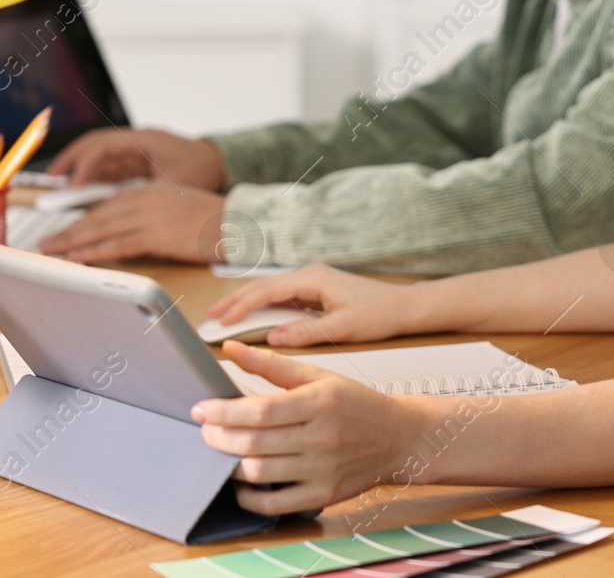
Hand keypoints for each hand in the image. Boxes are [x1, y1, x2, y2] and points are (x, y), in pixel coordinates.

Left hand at [38, 179, 226, 263]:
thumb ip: (153, 213)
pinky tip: (78, 258)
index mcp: (150, 190)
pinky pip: (118, 244)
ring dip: (73, 241)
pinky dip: (95, 252)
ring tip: (52, 251)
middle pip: (98, 215)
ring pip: (101, 229)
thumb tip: (130, 230)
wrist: (238, 223)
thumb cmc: (214, 220)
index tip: (64, 230)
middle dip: (68, 230)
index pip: (107, 205)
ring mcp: (150, 216)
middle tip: (46, 242)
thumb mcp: (178, 206)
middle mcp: (146, 199)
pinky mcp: (157, 235)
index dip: (83, 219)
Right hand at [47, 127, 224, 188]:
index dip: (86, 164)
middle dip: (71, 159)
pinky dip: (92, 175)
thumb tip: (124, 210)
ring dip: (78, 166)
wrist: (220, 162)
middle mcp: (136, 140)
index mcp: (145, 139)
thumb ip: (147, 194)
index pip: (105, 146)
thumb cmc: (202, 169)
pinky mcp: (136, 161)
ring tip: (58, 182)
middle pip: (95, 145)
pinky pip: (108, 165)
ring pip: (98, 154)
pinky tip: (79, 189)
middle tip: (52, 178)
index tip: (74, 183)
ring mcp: (134, 149)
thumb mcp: (175, 184)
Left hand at [193, 341, 429, 514]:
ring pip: (260, 473)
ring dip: (229, 464)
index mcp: (319, 401)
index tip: (200, 409)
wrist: (397, 436)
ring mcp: (323, 470)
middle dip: (218, 437)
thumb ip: (271, 364)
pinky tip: (241, 482)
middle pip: (254, 442)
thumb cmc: (354, 403)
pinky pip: (275, 504)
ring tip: (221, 450)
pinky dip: (249, 496)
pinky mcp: (323, 495)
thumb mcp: (317, 375)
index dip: (223, 411)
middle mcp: (322, 437)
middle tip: (205, 429)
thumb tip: (230, 348)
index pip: (260, 410)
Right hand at [205, 264, 430, 346]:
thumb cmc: (378, 314)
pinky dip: (263, 305)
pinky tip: (252, 316)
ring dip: (246, 302)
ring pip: (270, 289)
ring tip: (222, 316)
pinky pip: (282, 295)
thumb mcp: (341, 328)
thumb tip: (273, 337)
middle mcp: (309, 275)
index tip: (221, 321)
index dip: (241, 306)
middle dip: (235, 301)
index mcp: (313, 279)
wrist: (403, 307)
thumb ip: (305, 332)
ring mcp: (312, 281)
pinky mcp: (316, 290)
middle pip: (262, 286)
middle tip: (210, 318)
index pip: (267, 291)